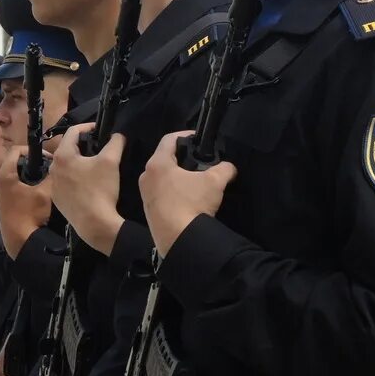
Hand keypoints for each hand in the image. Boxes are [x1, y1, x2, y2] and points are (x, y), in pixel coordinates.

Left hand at [0, 145, 56, 258]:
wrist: (20, 241)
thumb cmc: (30, 214)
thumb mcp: (45, 192)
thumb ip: (51, 175)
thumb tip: (57, 165)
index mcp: (5, 174)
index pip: (16, 150)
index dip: (33, 150)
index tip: (48, 158)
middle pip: (15, 162)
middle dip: (32, 162)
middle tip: (48, 167)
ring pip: (15, 174)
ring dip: (29, 174)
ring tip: (45, 179)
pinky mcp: (2, 201)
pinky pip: (13, 185)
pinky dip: (24, 184)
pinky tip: (37, 192)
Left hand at [52, 125, 125, 254]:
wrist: (94, 223)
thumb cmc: (100, 189)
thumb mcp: (111, 161)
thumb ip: (115, 142)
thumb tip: (118, 135)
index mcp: (63, 156)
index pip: (73, 131)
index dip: (88, 126)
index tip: (100, 129)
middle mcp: (53, 168)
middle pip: (68, 149)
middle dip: (84, 145)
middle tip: (100, 148)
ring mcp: (53, 185)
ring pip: (67, 166)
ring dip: (79, 162)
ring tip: (95, 166)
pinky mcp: (58, 199)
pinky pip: (66, 181)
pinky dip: (76, 178)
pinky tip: (89, 184)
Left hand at [139, 131, 237, 256]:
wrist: (179, 241)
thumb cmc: (192, 204)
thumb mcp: (215, 181)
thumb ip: (224, 168)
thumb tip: (229, 167)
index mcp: (157, 163)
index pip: (169, 139)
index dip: (186, 135)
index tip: (198, 138)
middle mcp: (146, 176)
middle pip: (165, 158)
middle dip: (182, 157)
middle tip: (200, 160)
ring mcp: (145, 195)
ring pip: (162, 177)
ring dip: (178, 176)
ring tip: (196, 180)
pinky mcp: (149, 211)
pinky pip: (161, 193)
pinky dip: (174, 191)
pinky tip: (188, 198)